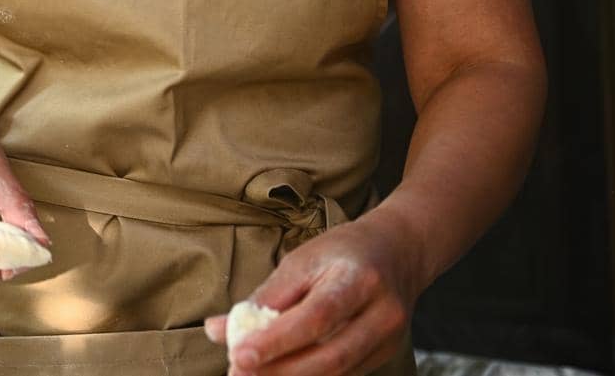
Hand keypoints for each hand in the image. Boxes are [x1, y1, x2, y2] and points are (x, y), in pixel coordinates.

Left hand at [203, 210, 423, 375]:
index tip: (238, 354)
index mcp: (358, 279)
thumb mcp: (301, 261)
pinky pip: (342, 375)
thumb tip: (217, 331)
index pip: (316, 316)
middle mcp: (382, 313)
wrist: (397, 252)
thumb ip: (264, 297)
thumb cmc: (340, 253)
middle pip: (330, 354)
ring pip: (337, 371)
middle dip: (280, 370)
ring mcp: (388, 340)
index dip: (276, 340)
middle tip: (238, 373)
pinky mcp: (384, 355)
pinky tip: (278, 375)